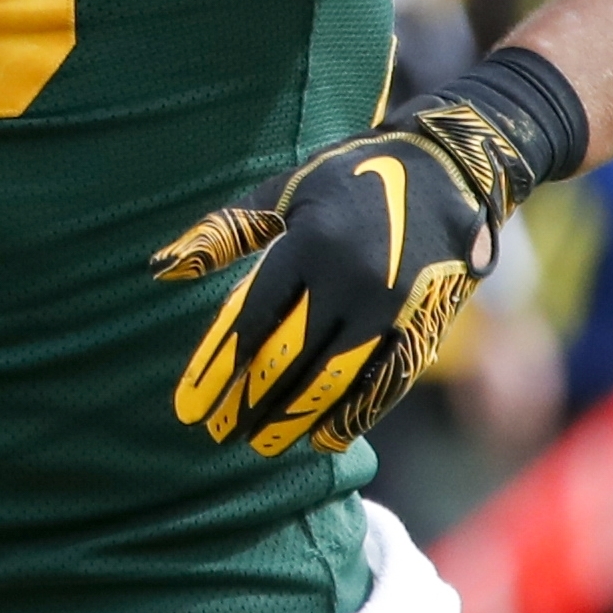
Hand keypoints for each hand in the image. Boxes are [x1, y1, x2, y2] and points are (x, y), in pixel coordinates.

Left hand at [152, 58, 577, 457]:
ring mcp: (391, 307)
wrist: (451, 168)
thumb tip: (161, 270)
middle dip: (250, 400)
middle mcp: (349, 280)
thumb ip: (225, 233)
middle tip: (218, 434)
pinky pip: (385, 380)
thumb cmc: (351, 178)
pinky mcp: (425, 323)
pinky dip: (354, 413)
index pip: (252, 321)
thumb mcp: (285, 190)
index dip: (220, 366)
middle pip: (289, 357)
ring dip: (295, 417)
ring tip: (262, 444)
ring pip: (335, 377)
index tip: (191, 403)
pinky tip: (324, 437)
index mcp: (308, 245)